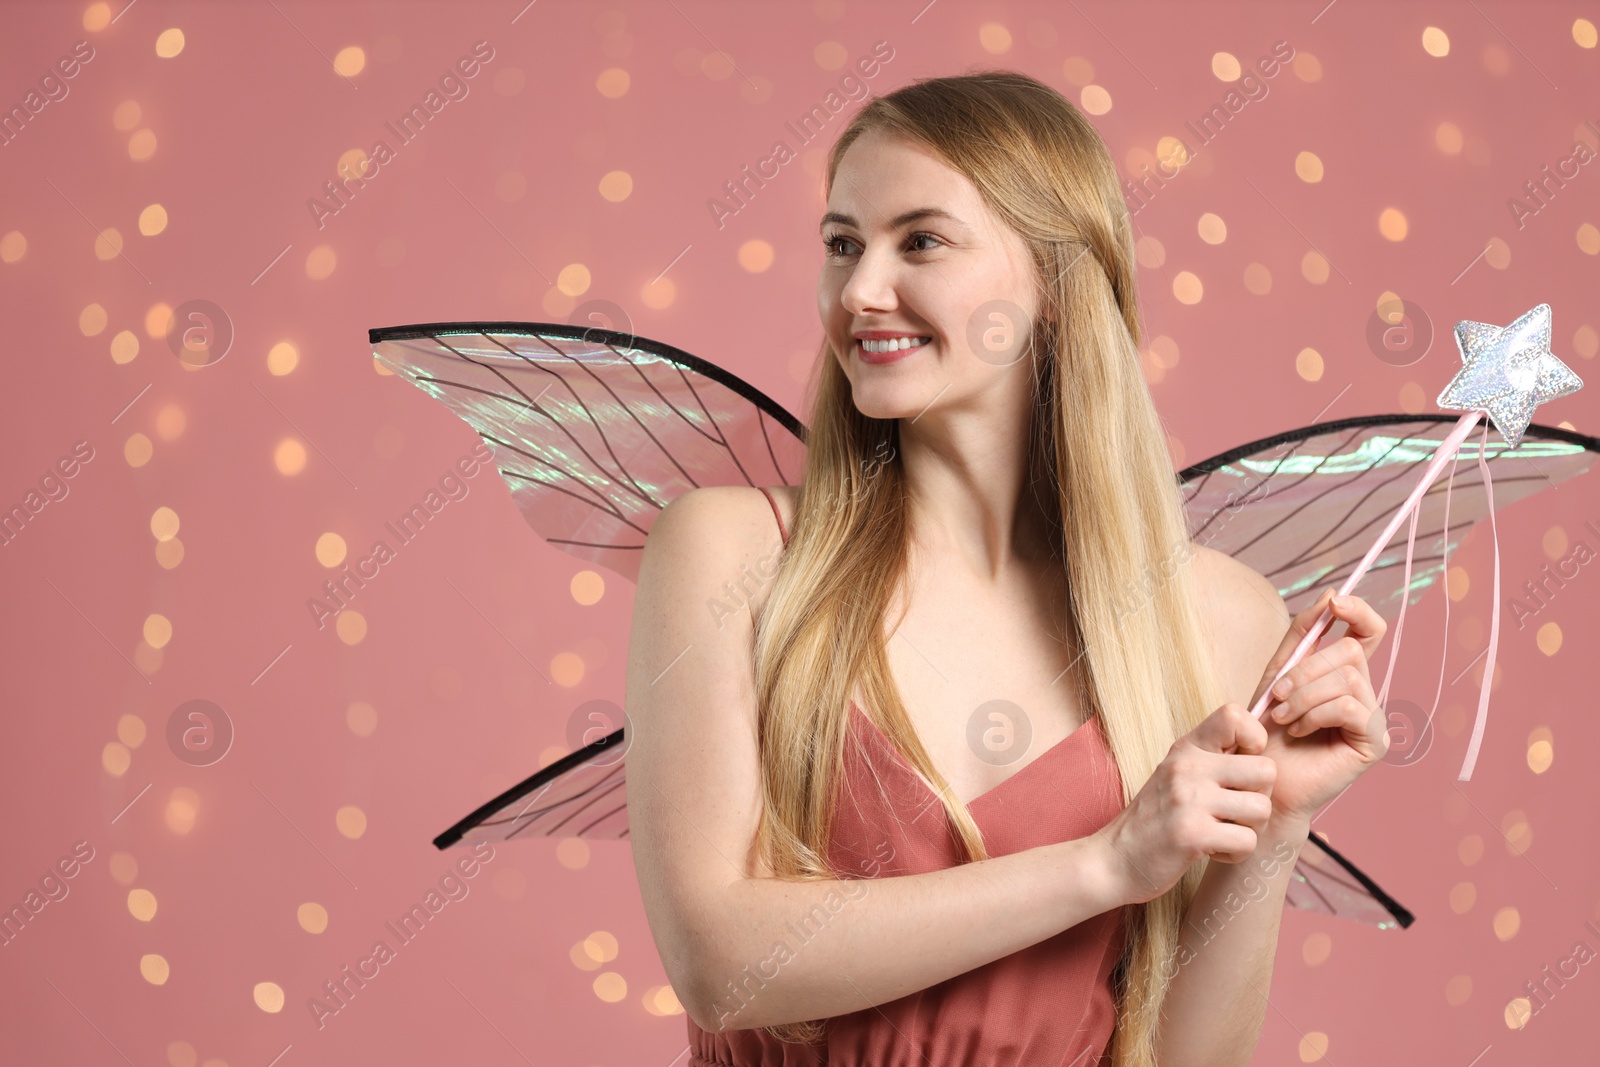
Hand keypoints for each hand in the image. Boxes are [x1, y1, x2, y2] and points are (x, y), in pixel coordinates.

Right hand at [1097, 703, 1275, 906]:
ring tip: (1223, 832)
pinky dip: (1236, 853)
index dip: (1255, 740)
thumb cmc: (1156, 819)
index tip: (1241, 767)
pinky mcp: (1193, 834)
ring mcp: (1189, 799)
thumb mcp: (1177, 775)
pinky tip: (1213, 850)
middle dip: (1260, 797)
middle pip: (1267, 770)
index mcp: (1187, 748)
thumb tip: (1261, 746)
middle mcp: (1188, 767)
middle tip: (1235, 812)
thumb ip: (1212, 758)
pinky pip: (1248, 841)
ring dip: (1250, 829)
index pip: (1235, 715)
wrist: (1116, 859)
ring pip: (1262, 809)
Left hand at [1253, 587, 1389, 823]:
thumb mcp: (1276, 672)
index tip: (1335, 603)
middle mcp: (1364, 691)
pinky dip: (1314, 714)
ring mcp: (1372, 716)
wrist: (1260, 778)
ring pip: (1347, 678)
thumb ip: (1303, 634)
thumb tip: (1331, 595)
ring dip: (1304, 695)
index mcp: (1343, 673)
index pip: (1369, 630)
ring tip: (1282, 717)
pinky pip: (1349, 707)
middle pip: (1350, 651)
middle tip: (1276, 695)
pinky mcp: (1374, 741)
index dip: (1359, 611)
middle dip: (1304, 669)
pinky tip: (1298, 731)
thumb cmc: (1264, 729)